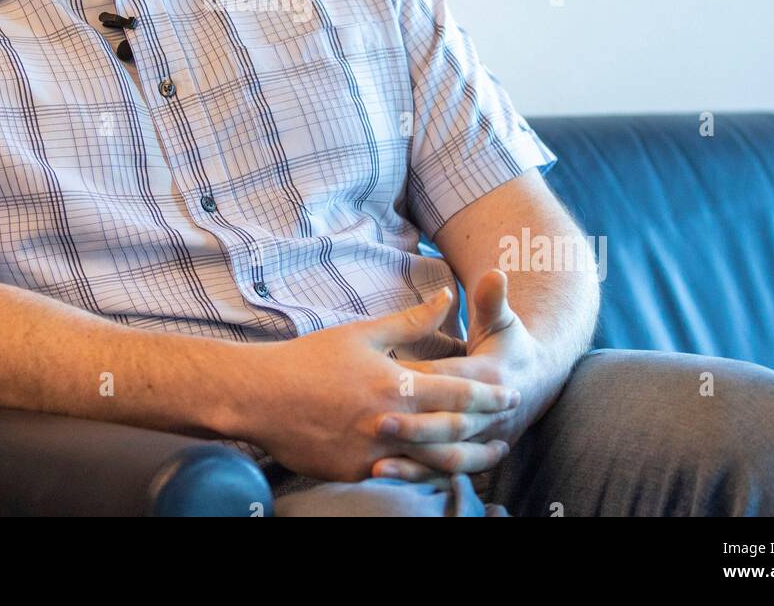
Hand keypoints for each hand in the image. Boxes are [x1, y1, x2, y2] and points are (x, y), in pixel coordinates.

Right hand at [242, 286, 521, 482]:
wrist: (262, 396)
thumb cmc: (311, 360)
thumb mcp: (363, 333)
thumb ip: (411, 320)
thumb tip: (448, 294)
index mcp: (396, 383)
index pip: (458, 392)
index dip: (490, 394)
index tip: (512, 393)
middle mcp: (391, 421)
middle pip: (454, 432)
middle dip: (488, 429)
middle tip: (510, 426)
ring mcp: (374, 452)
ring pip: (434, 463)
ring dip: (468, 460)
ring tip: (488, 458)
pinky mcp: (356, 473)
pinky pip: (402, 478)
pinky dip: (427, 475)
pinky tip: (442, 473)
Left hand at [368, 268, 565, 481]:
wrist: (538, 382)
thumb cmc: (511, 346)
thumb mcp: (503, 320)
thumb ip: (492, 300)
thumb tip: (495, 272)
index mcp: (489, 375)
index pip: (452, 379)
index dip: (424, 381)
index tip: (391, 378)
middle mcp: (488, 414)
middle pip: (447, 423)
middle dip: (414, 427)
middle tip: (376, 423)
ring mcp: (482, 440)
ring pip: (448, 456)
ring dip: (413, 463)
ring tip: (376, 465)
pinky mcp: (472, 455)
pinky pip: (444, 472)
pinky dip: (417, 478)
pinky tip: (384, 477)